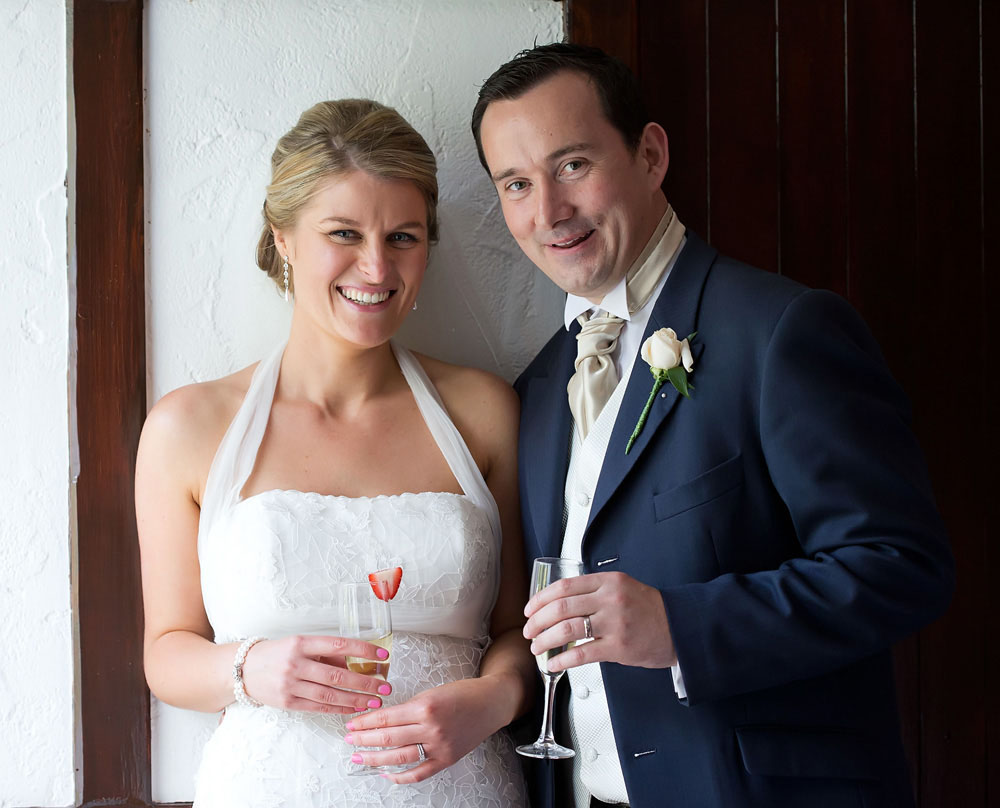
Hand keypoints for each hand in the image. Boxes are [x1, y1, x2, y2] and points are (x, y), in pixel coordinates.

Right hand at [240, 635, 392, 713]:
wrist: (243, 669)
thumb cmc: (278, 653)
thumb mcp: (300, 643)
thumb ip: (325, 653)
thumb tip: (355, 663)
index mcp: (301, 643)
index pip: (338, 645)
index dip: (363, 651)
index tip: (382, 656)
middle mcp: (295, 663)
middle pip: (337, 675)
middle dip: (365, 682)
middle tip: (385, 686)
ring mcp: (290, 685)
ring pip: (330, 695)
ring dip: (356, 700)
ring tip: (375, 701)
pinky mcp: (288, 702)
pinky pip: (319, 707)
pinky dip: (339, 709)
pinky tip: (354, 709)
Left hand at [343, 676, 512, 782]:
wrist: (489, 704)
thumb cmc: (463, 693)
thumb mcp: (432, 692)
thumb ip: (409, 707)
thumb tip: (384, 719)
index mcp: (426, 707)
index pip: (387, 717)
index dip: (366, 722)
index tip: (352, 724)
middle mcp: (432, 728)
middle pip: (389, 738)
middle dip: (365, 740)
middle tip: (350, 741)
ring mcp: (439, 746)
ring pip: (399, 757)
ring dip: (375, 759)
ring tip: (360, 757)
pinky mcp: (446, 759)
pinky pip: (419, 773)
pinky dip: (400, 776)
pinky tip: (386, 773)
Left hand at [523, 571, 675, 671]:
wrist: (680, 628)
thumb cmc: (649, 609)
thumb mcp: (623, 588)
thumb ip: (595, 591)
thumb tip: (559, 601)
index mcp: (608, 581)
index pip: (564, 586)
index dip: (541, 598)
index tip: (530, 609)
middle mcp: (610, 599)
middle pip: (561, 607)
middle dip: (537, 621)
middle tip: (528, 630)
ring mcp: (614, 623)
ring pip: (567, 630)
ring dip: (545, 639)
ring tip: (536, 647)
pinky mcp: (619, 647)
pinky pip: (582, 654)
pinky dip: (562, 659)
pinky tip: (553, 663)